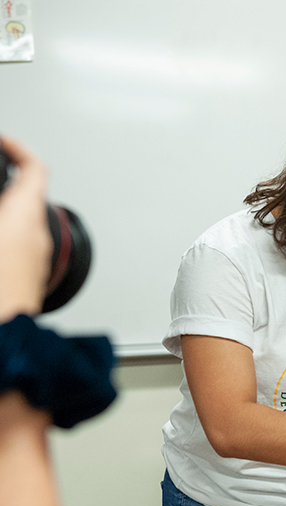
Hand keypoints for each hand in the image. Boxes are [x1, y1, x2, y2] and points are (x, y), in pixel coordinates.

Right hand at [0, 136, 50, 321]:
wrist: (5, 337)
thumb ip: (1, 209)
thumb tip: (3, 210)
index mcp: (23, 216)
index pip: (34, 167)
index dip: (18, 148)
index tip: (4, 142)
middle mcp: (37, 235)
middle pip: (28, 195)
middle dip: (6, 183)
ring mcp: (36, 258)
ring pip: (23, 222)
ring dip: (6, 211)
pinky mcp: (30, 276)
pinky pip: (18, 244)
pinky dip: (5, 233)